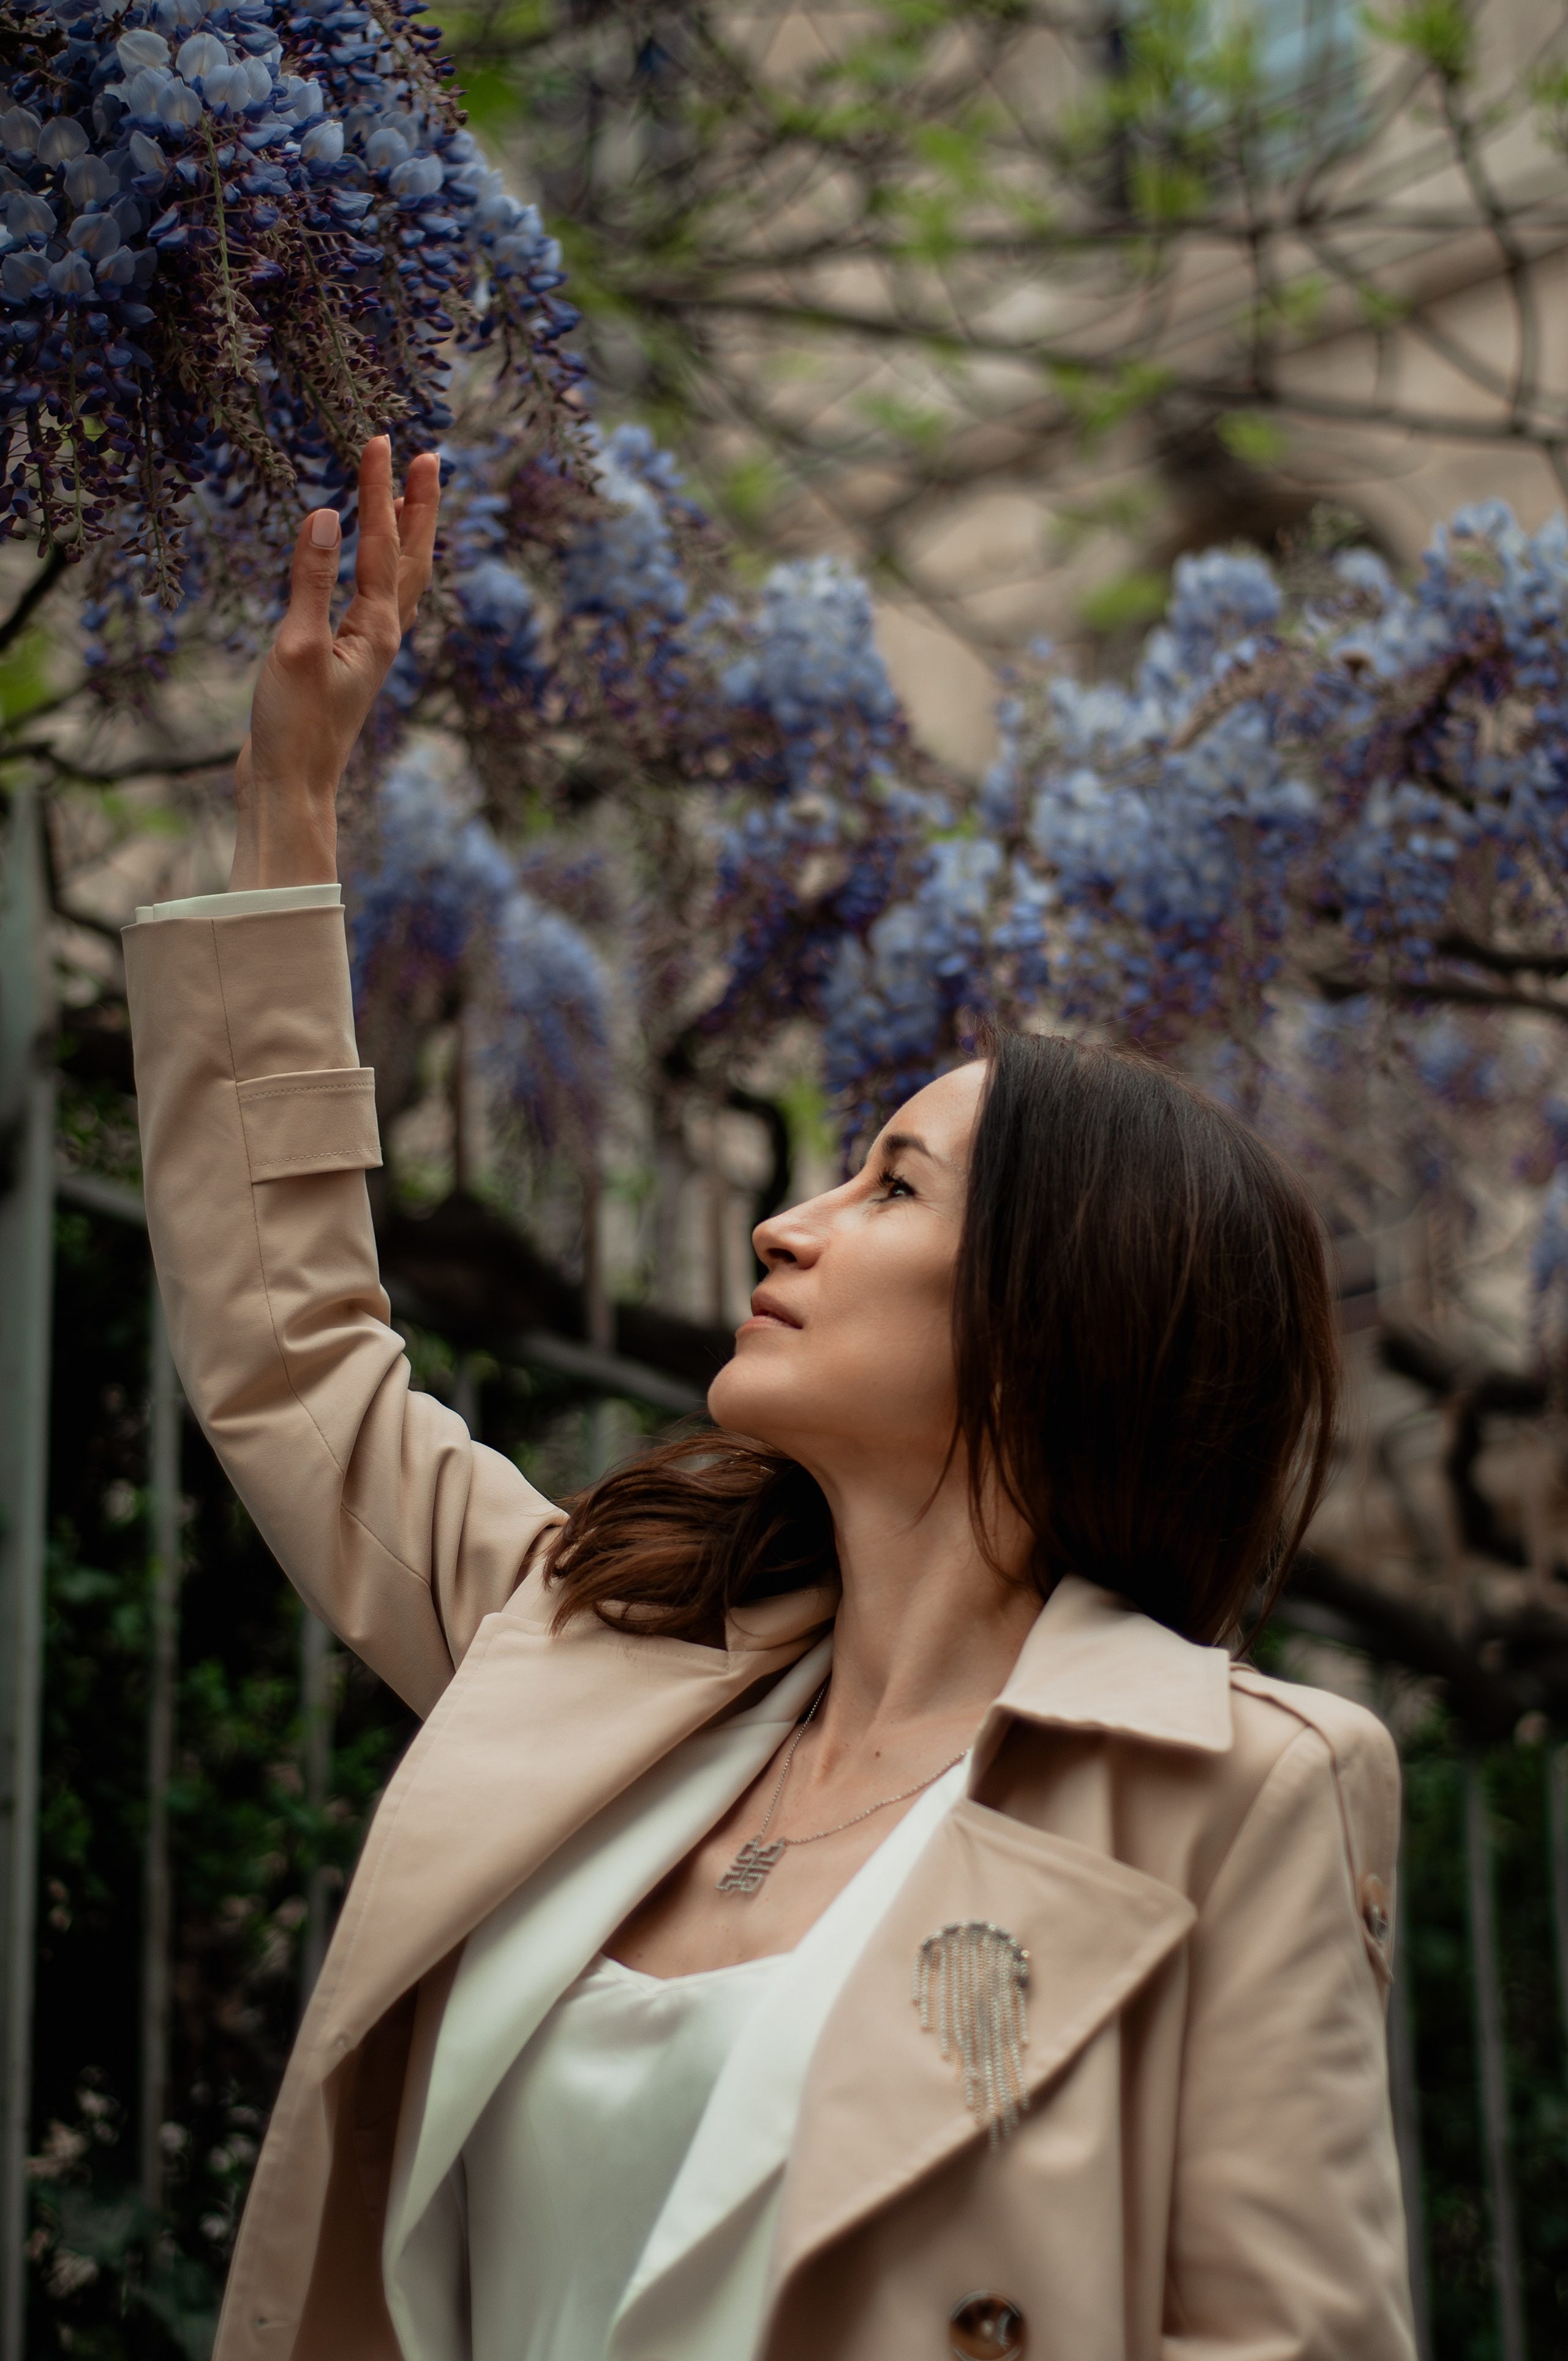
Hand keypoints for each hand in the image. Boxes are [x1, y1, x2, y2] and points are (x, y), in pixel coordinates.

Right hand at [229, 436, 441, 889]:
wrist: (290, 787)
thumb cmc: (294, 727)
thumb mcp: (297, 646)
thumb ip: (310, 581)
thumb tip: (323, 516)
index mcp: (379, 630)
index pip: (383, 544)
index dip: (380, 490)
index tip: (380, 441)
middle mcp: (384, 636)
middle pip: (411, 559)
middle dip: (418, 507)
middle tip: (427, 458)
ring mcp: (368, 650)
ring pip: (397, 581)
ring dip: (404, 536)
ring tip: (407, 499)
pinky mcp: (346, 663)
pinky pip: (373, 600)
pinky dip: (376, 569)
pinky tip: (363, 563)